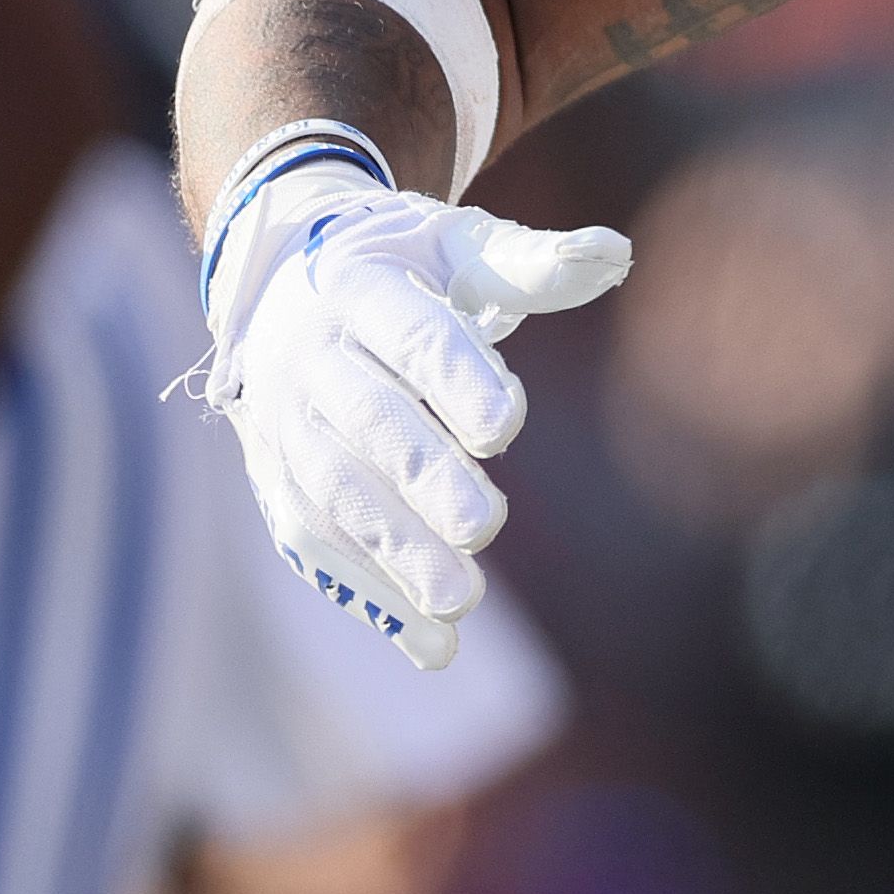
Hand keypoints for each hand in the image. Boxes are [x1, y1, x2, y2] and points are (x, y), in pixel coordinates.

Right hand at [199, 169, 631, 672]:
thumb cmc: (401, 268)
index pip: (408, 334)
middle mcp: (310, 359)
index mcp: (359, 288)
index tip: (505, 426)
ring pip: (333, 494)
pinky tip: (434, 644)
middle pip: (365, 421)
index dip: (453, 378)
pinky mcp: (280, 485)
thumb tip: (614, 253)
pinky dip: (372, 595)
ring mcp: (285, 427)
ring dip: (393, 551)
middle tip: (485, 526)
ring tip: (459, 602)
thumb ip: (532, 264)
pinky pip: (317, 545)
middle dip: (421, 475)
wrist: (279, 283)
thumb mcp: (459, 249)